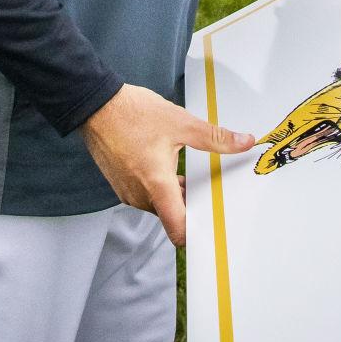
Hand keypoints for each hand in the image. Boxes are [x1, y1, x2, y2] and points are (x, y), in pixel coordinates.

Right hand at [79, 84, 253, 246]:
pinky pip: (146, 194)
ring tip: (186, 172)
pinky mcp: (120, 184)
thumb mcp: (181, 123)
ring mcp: (127, 191)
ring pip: (159, 204)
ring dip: (173, 193)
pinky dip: (158, 186)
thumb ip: (215, 138)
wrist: (97, 106)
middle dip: (190, 205)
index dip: (197, 235)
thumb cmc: (133, 114)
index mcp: (156, 185)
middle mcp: (140, 195)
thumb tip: (243, 143)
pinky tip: (165, 163)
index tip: (212, 232)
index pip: (178, 229)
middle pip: (171, 214)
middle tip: (209, 190)